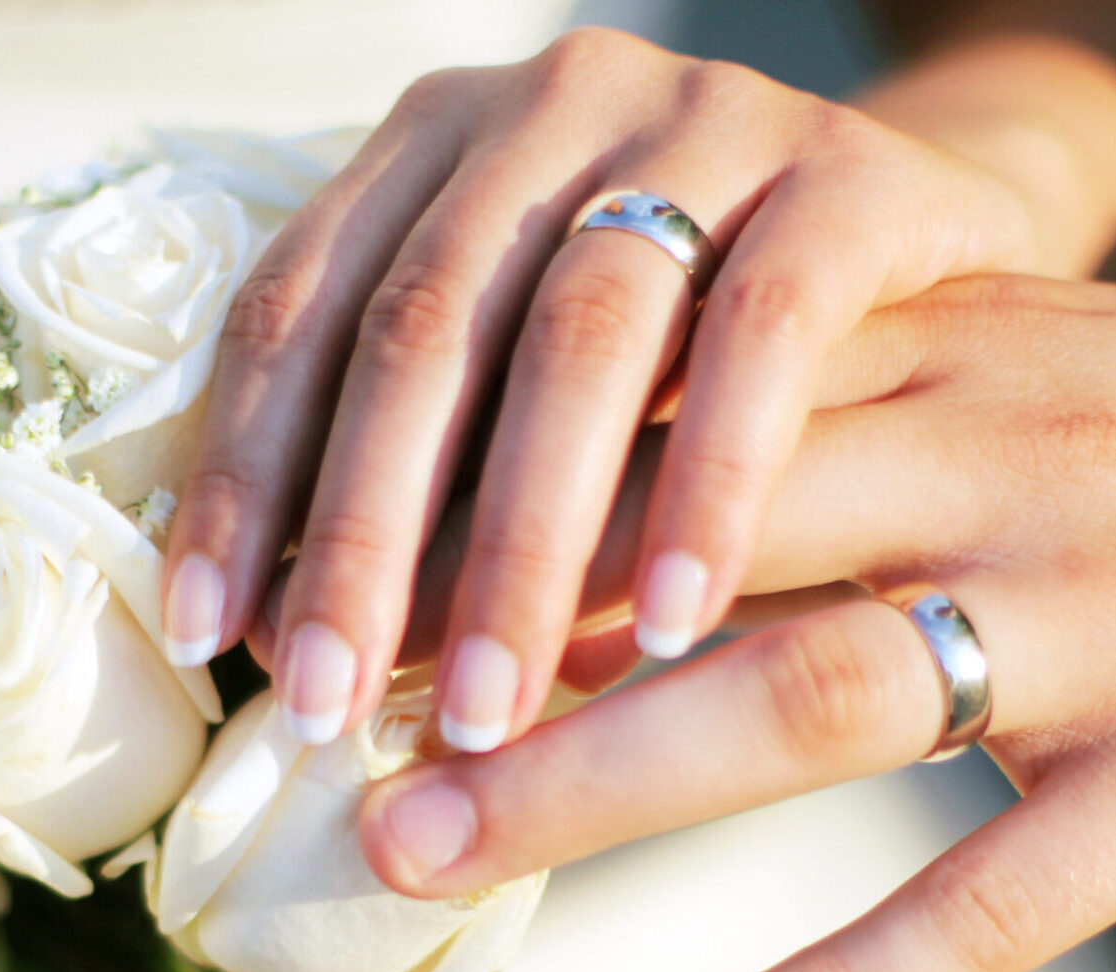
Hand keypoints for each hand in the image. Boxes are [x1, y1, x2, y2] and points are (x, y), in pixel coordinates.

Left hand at [161, 28, 1039, 753]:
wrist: (909, 255)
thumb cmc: (676, 365)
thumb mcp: (525, 404)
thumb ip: (431, 489)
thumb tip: (321, 662)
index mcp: (431, 156)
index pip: (293, 314)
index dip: (241, 480)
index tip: (206, 636)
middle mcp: (547, 112)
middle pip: (419, 333)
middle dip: (362, 539)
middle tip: (328, 706)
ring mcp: (701, 123)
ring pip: (576, 338)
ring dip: (518, 545)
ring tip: (483, 714)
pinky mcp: (851, 174)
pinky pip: (764, 336)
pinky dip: (708, 488)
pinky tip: (668, 630)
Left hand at [357, 273, 1115, 971]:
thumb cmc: (1099, 471)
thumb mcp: (939, 405)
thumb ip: (762, 454)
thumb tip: (526, 556)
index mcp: (920, 364)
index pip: (652, 422)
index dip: (474, 519)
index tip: (330, 606)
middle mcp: (1000, 458)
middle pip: (691, 550)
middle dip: (487, 648)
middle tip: (323, 743)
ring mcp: (1094, 619)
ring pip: (809, 696)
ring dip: (594, 784)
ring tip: (422, 858)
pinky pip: (993, 897)